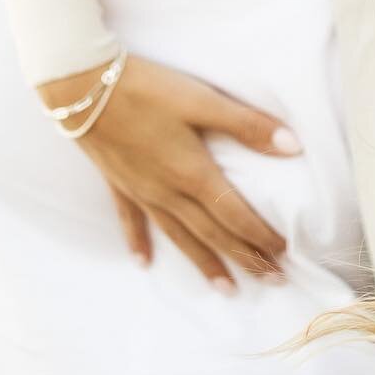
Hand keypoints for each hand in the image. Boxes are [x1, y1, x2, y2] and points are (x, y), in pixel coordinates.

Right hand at [38, 57, 299, 289]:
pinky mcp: (118, 183)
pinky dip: (139, 243)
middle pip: (214, 234)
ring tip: (225, 288)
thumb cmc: (145, 89)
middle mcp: (169, 192)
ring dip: (204, 263)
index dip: (262, 236)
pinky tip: (144, 263)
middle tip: (272, 281)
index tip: (285, 254)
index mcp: (194, 173)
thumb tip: (294, 147)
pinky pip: (132, 221)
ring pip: (179, 236)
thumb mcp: (201, 100)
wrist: (80, 86)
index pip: (236, 215)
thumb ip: (247, 125)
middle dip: (245, 259)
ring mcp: (141, 191)